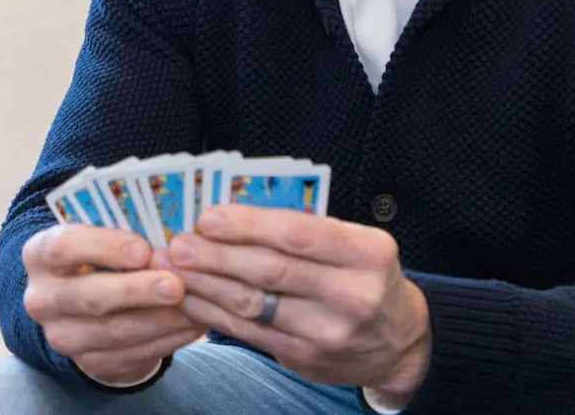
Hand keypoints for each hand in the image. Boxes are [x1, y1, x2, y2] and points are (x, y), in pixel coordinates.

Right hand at [22, 224, 206, 385]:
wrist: (88, 311)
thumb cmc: (103, 257)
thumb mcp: (102, 237)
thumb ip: (126, 230)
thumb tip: (174, 232)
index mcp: (40, 254)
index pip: (64, 247)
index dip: (104, 247)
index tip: (143, 249)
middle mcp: (43, 298)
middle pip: (89, 296)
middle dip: (137, 290)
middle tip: (176, 284)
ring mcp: (63, 336)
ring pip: (115, 331)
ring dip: (161, 319)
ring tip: (195, 305)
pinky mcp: (90, 364)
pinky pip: (133, 353)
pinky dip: (167, 338)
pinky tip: (191, 324)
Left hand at [164, 205, 430, 406]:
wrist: (401, 343)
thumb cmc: (366, 278)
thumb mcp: (356, 244)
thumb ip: (306, 230)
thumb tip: (232, 214)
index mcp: (367, 254)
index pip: (299, 235)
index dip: (248, 225)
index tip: (208, 217)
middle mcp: (352, 295)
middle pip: (271, 271)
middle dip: (216, 256)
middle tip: (178, 244)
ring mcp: (328, 333)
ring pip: (254, 304)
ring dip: (206, 284)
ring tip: (173, 268)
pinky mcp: (306, 359)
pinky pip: (249, 332)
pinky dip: (214, 313)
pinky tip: (190, 297)